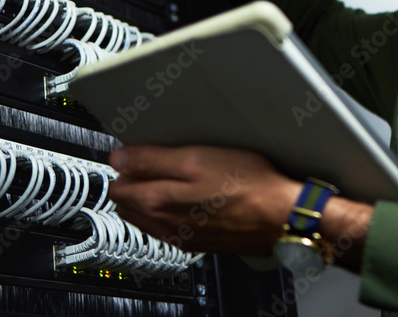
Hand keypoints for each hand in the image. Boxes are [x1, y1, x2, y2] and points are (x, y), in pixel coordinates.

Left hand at [108, 145, 301, 254]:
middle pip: (129, 205)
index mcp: (156, 202)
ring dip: (151, 199)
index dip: (126, 166)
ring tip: (175, 178)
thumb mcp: (195, 158)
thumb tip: (119, 159)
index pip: (117, 187)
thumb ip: (151, 160)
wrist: (280, 215)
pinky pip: (170, 229)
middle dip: (134, 184)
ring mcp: (181, 237)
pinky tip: (193, 199)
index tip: (138, 154)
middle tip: (154, 163)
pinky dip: (171, 213)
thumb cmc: (245, 185)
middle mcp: (163, 225)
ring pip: (148, 219)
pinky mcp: (199, 243)